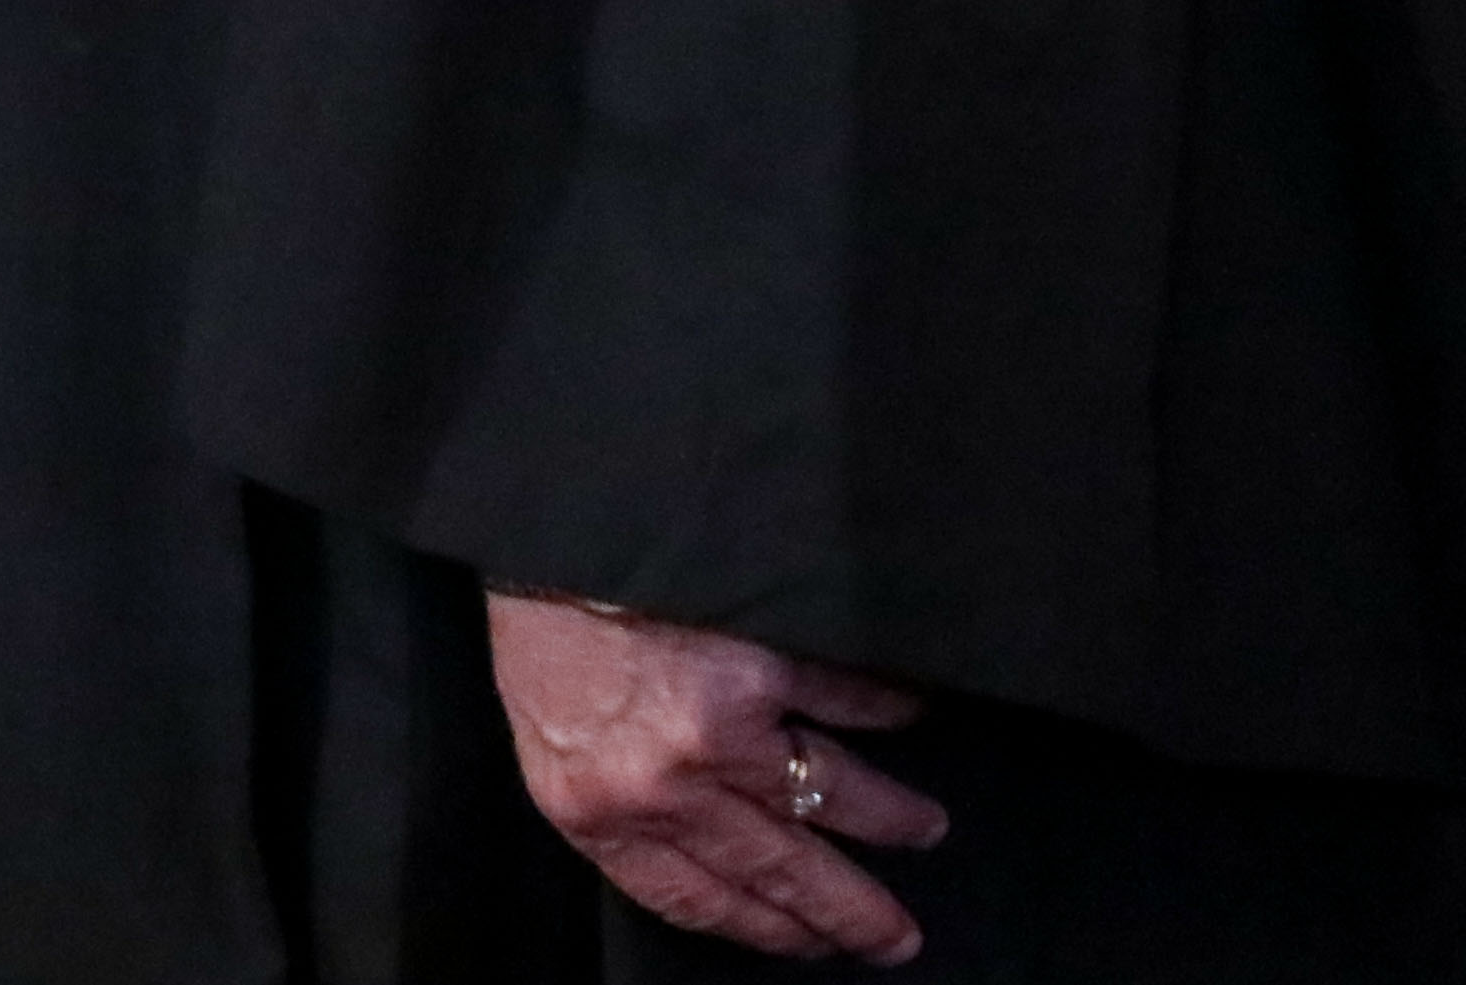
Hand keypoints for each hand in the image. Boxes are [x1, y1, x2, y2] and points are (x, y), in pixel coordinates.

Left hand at [487, 590, 944, 965]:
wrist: (543, 521)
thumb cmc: (542, 621)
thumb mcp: (550, 727)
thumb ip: (620, 790)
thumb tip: (710, 838)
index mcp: (597, 809)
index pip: (697, 899)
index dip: (766, 927)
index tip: (814, 944)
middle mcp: (664, 786)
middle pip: (781, 869)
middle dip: (849, 909)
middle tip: (898, 935)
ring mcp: (718, 728)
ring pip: (832, 794)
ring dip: (889, 817)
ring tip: (923, 828)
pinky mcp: (762, 662)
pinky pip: (844, 697)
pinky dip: (883, 707)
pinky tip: (908, 712)